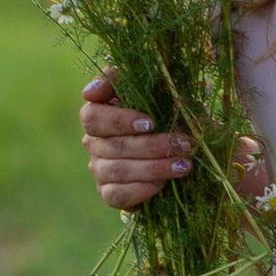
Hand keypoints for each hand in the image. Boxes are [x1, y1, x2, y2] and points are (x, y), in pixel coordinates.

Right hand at [80, 71, 190, 210]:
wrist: (179, 149)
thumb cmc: (167, 114)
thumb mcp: (158, 91)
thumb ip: (129, 79)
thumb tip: (94, 89)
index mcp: (98, 114)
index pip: (92, 117)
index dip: (119, 121)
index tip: (150, 122)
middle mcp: (93, 142)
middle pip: (113, 146)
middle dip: (152, 146)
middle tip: (183, 144)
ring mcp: (99, 169)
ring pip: (119, 171)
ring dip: (154, 168)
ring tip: (183, 165)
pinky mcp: (108, 193)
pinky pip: (118, 195)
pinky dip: (142, 190)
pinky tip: (163, 184)